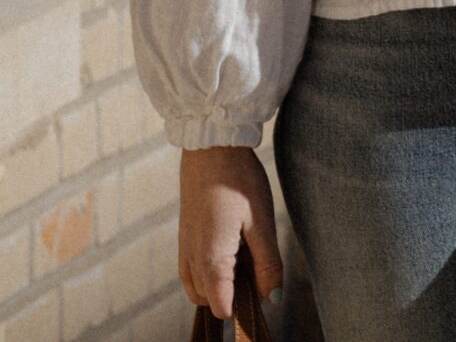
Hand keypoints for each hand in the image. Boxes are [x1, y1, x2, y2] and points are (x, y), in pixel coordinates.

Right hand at [179, 146, 283, 318]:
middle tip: (255, 265)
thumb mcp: (261, 222)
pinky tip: (227, 250)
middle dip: (231, 294)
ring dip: (217, 284)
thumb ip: (267, 264)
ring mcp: (185, 247)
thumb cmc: (238, 181)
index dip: (244, 306)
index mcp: (212, 258)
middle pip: (208, 300)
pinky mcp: (184, 236)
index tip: (261, 286)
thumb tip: (272, 298)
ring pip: (196, 287)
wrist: (212, 148)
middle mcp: (192, 258)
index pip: (221, 307)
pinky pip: (189, 270)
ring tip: (242, 257)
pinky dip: (206, 272)